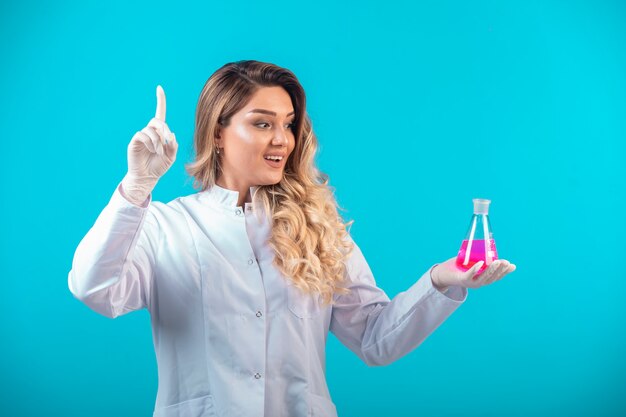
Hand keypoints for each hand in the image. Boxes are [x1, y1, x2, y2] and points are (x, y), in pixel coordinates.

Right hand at [121, 85, 178, 205]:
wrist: (147, 178)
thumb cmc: (159, 166)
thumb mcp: (171, 156)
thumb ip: (173, 145)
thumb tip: (171, 134)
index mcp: (160, 133)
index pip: (160, 113)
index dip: (160, 101)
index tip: (159, 88)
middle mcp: (149, 132)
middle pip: (157, 120)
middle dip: (164, 129)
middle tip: (167, 142)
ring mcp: (141, 136)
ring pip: (151, 130)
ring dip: (158, 141)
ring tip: (158, 152)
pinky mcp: (134, 142)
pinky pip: (142, 135)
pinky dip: (150, 143)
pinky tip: (152, 151)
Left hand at [431, 257, 516, 289]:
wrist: (441, 274)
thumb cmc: (456, 267)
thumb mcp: (470, 262)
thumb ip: (478, 257)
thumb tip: (487, 245)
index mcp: (481, 279)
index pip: (496, 277)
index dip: (505, 272)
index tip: (513, 265)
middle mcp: (477, 283)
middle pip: (492, 278)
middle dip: (501, 270)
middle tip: (507, 262)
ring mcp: (470, 283)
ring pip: (483, 277)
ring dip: (491, 269)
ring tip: (498, 261)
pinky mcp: (461, 280)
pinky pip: (470, 275)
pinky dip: (475, 269)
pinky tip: (481, 263)